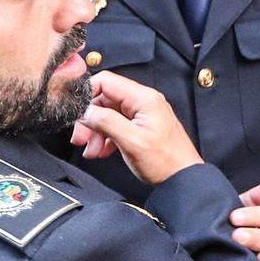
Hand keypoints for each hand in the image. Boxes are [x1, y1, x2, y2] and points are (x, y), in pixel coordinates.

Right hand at [70, 72, 202, 183]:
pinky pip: (116, 125)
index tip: (76, 112)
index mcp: (143, 99)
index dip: (87, 94)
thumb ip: (106, 122)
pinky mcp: (141, 127)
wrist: (183, 179)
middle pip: (104, 100)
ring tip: (91, 150)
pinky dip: (105, 138)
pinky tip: (101, 151)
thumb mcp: (131, 141)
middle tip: (80, 138)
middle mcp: (143, 102)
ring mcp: (142, 114)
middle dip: (89, 119)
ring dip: (95, 132)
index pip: (106, 81)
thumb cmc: (165, 162)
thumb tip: (86, 111)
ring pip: (107, 114)